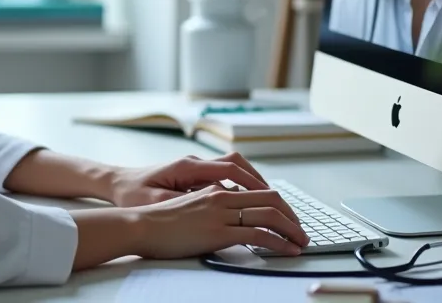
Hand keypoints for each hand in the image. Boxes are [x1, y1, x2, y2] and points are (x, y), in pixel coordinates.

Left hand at [106, 153, 268, 206]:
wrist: (116, 183)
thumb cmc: (133, 193)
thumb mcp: (156, 201)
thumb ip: (184, 200)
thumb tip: (214, 201)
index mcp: (188, 166)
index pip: (230, 168)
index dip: (253, 182)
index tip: (270, 196)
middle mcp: (195, 163)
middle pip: (237, 163)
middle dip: (259, 181)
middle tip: (277, 201)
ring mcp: (195, 168)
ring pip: (233, 168)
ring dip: (251, 182)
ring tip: (268, 202)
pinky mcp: (193, 175)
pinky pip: (223, 176)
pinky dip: (239, 186)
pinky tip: (246, 203)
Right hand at [130, 185, 308, 258]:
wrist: (140, 225)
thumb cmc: (159, 221)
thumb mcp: (190, 206)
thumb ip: (211, 207)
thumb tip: (229, 218)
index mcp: (216, 189)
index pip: (260, 191)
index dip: (280, 205)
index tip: (289, 219)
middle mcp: (222, 196)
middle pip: (272, 199)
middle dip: (292, 217)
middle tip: (301, 232)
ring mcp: (221, 213)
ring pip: (270, 215)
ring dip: (292, 230)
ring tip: (301, 243)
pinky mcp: (218, 232)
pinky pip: (258, 234)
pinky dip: (279, 243)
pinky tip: (287, 251)